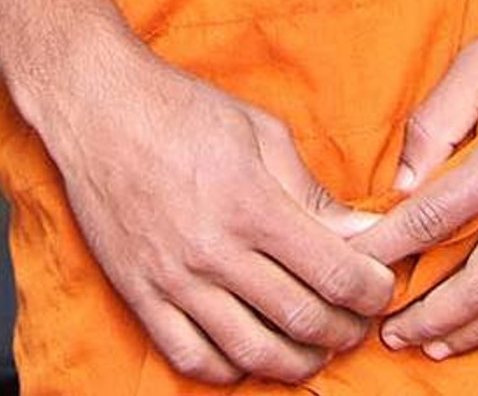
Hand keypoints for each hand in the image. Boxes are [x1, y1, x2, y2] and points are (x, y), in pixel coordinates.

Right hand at [38, 39, 392, 384]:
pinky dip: (230, 368)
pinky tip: (251, 353)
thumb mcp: (261, 132)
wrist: (97, 108)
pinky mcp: (140, 294)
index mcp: (252, 205)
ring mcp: (174, 279)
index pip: (333, 272)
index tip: (380, 289)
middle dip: (344, 330)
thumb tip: (358, 233)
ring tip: (315, 348)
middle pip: (301, 319)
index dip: (371, 292)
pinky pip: (191, 357)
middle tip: (356, 322)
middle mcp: (214, 251)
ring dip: (297, 361)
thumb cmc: (182, 109)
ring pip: (252, 351)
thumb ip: (310, 191)